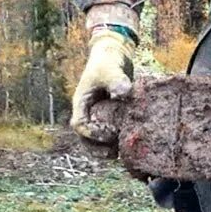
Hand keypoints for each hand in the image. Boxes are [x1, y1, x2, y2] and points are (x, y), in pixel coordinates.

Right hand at [70, 28, 134, 144]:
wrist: (114, 56)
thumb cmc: (107, 61)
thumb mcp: (110, 69)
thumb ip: (115, 80)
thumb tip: (123, 93)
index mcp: (82, 103)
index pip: (79, 125)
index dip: (92, 133)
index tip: (109, 134)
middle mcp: (89, 113)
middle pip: (85, 139)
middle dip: (96, 149)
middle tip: (113, 154)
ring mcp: (100, 117)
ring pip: (97, 141)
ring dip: (106, 149)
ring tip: (121, 155)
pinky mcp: (113, 118)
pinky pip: (111, 135)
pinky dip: (118, 142)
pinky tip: (131, 147)